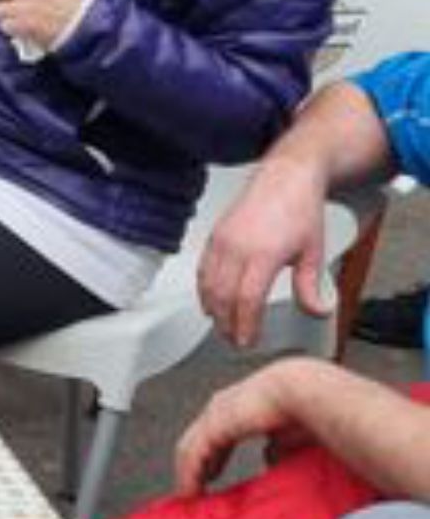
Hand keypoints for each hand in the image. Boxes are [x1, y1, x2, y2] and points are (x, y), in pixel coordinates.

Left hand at [174, 360, 315, 494]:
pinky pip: (192, 455)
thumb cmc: (304, 408)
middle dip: (195, 467)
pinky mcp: (211, 425)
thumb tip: (269, 461)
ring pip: (190, 448)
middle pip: (197, 441)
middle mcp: (221, 408)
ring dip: (188, 473)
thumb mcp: (287, 437)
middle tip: (194, 489)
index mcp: (239, 407)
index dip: (212, 458)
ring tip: (190, 495)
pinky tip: (190, 491)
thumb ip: (275, 450)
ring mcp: (213, 414)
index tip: (209, 475)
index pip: (216, 435)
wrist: (302, 392)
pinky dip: (189, 475)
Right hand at [197, 157, 330, 349]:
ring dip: (213, 309)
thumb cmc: (299, 210)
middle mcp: (237, 247)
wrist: (285, 178)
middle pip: (223, 296)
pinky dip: (204, 290)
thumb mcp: (314, 252)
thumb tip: (316, 311)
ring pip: (208, 284)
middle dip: (227, 323)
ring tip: (223, 326)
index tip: (247, 340)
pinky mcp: (215, 236)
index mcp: (263, 253)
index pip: (247, 299)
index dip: (245, 324)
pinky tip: (211, 301)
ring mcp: (222, 241)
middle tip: (235, 340)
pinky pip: (203, 270)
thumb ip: (310, 286)